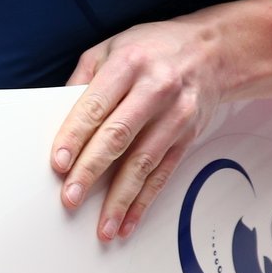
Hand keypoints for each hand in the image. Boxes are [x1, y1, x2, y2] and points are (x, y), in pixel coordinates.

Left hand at [51, 0, 271, 244]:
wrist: (214, 51)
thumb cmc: (154, 48)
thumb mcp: (112, 47)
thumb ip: (83, 78)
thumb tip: (57, 114)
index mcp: (129, 64)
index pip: (96, 106)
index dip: (75, 137)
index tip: (59, 163)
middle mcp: (155, 90)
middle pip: (119, 136)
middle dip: (91, 171)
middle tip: (71, 198)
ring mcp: (175, 116)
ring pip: (143, 163)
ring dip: (121, 199)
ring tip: (103, 226)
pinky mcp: (188, 137)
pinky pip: (164, 174)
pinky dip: (145, 201)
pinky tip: (129, 220)